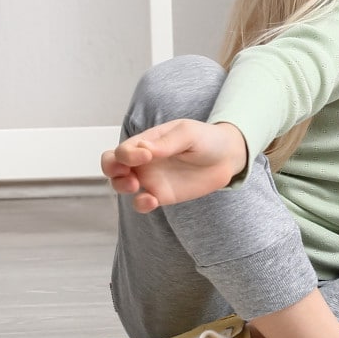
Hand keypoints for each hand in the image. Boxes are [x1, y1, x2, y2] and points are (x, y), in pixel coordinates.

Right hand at [100, 119, 248, 212]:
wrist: (228, 157)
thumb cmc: (206, 139)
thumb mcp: (188, 134)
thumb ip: (166, 143)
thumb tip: (142, 149)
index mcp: (146, 142)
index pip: (123, 148)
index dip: (127, 153)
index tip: (146, 155)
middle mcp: (144, 161)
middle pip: (111, 165)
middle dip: (110, 169)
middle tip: (126, 174)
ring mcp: (151, 179)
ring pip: (121, 185)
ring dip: (120, 186)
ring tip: (134, 186)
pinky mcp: (161, 195)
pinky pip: (141, 203)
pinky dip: (140, 204)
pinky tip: (150, 201)